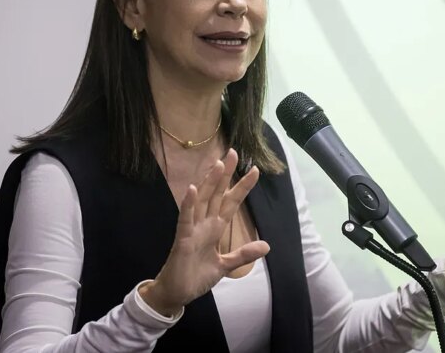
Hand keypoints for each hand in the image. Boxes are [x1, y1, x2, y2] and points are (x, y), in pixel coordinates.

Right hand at [139, 149, 269, 315]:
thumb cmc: (197, 276)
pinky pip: (185, 219)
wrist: (177, 293)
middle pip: (216, 194)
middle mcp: (204, 224)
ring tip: (217, 164)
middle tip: (233, 152)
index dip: (242, 187)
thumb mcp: (226, 265)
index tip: (255, 170)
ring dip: (209, 182)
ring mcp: (193, 229)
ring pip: (202, 201)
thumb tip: (266, 245)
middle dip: (225, 174)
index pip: (231, 203)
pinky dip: (188, 204)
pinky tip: (192, 189)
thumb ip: (243, 254)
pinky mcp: (182, 239)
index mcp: (215, 228)